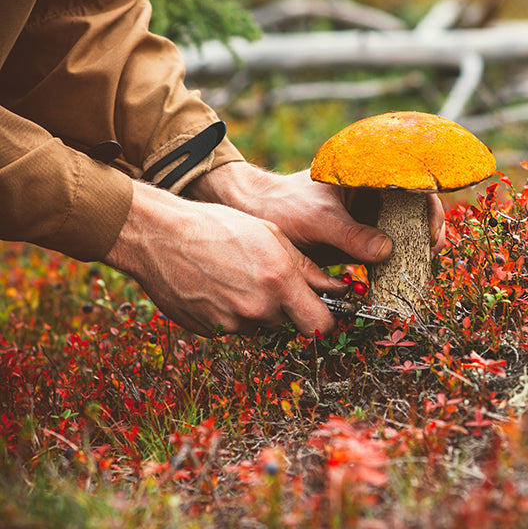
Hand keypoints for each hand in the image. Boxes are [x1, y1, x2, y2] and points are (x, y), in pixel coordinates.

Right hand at [104, 181, 345, 337]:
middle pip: (290, 324)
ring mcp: (232, 323)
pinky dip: (232, 312)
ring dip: (258, 309)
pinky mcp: (210, 331)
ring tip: (238, 277)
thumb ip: (308, 268)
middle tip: (269, 279)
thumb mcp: (272, 235)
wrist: (160, 236)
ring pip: (261, 326)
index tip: (321, 309)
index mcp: (279, 282)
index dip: (325, 318)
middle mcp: (258, 308)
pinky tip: (218, 286)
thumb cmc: (218, 226)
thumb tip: (337, 288)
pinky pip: (234, 327)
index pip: (321, 325)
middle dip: (288, 308)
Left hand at [185, 162, 447, 263]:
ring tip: (415, 271)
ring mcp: (367, 216)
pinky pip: (386, 250)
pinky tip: (396, 278)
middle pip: (415, 211)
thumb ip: (352, 235)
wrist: (255, 216)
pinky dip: (394, 263)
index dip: (430, 207)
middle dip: (426, 233)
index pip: (415, 185)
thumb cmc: (283, 206)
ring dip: (412, 251)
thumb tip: (387, 251)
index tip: (431, 233)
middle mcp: (374, 194)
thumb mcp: (318, 220)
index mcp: (369, 175)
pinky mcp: (359, 238)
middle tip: (428, 256)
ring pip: (403, 232)